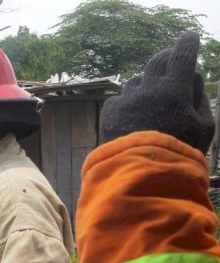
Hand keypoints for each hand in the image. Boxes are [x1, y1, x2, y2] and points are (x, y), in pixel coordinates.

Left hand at [99, 32, 214, 151]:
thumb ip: (201, 100)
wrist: (138, 173)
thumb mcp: (204, 129)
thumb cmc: (178, 153)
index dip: (187, 44)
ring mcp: (127, 98)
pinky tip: (133, 119)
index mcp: (174, 90)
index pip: (182, 57)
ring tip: (152, 100)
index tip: (189, 38)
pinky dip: (129, 103)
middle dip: (166, 56)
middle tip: (171, 57)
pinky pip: (121, 99)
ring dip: (146, 84)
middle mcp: (148, 89)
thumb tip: (193, 81)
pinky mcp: (110, 110)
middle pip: (157, 62)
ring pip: (138, 81)